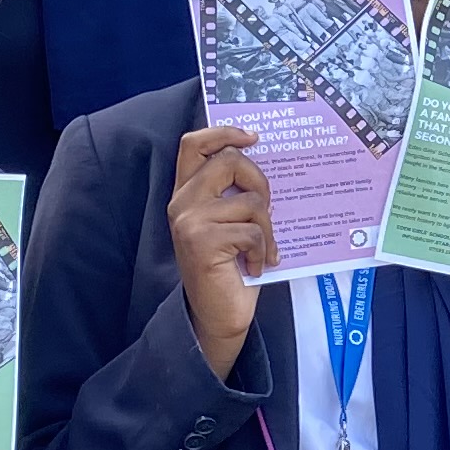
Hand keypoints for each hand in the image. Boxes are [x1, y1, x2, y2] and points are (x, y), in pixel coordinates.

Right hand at [168, 125, 276, 378]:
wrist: (218, 316)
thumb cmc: (230, 268)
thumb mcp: (230, 222)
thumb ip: (234, 193)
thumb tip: (264, 162)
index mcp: (186, 193)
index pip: (194, 144)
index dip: (223, 132)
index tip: (253, 137)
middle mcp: (182, 203)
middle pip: (229, 161)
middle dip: (260, 181)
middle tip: (268, 209)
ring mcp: (189, 222)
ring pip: (250, 201)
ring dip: (267, 229)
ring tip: (261, 250)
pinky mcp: (202, 242)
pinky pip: (252, 231)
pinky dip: (262, 251)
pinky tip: (255, 266)